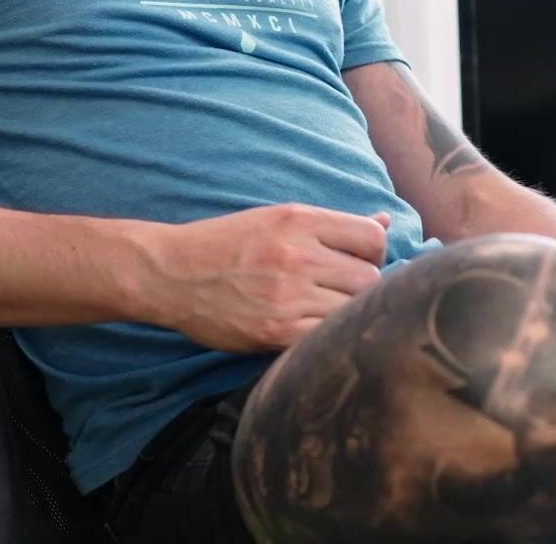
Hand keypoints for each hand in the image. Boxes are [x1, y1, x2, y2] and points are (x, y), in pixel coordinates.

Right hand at [145, 203, 390, 352]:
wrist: (170, 273)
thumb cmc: (224, 244)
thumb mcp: (274, 219)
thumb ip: (331, 225)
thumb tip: (385, 221)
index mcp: (298, 220)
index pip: (373, 237)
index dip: (374, 253)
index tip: (357, 263)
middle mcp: (298, 254)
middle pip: (371, 277)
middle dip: (363, 287)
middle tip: (339, 292)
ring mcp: (289, 295)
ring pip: (354, 309)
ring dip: (346, 313)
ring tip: (323, 311)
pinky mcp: (278, 331)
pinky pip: (329, 336)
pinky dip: (327, 336)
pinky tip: (310, 330)